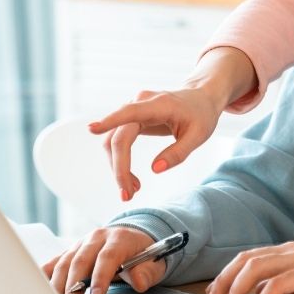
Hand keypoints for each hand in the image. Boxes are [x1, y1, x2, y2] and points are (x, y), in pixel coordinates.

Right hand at [42, 226, 161, 293]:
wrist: (134, 237)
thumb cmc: (143, 254)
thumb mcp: (154, 263)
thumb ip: (147, 272)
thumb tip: (139, 281)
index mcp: (118, 238)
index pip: (107, 257)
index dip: (101, 277)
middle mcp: (97, 238)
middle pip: (81, 261)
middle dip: (74, 287)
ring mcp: (81, 244)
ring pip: (65, 262)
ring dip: (58, 286)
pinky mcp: (71, 252)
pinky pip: (55, 262)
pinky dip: (45, 275)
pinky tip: (39, 289)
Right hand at [91, 87, 224, 200]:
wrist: (201, 98)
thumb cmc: (201, 115)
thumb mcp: (199, 136)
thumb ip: (178, 153)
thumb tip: (155, 169)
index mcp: (159, 105)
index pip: (129, 114)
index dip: (109, 121)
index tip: (92, 129)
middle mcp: (140, 102)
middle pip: (118, 137)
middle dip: (119, 168)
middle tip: (128, 195)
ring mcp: (134, 109)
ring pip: (113, 140)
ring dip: (118, 167)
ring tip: (134, 188)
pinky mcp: (131, 118)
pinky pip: (118, 140)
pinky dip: (121, 160)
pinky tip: (132, 178)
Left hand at [205, 242, 293, 293]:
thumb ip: (283, 280)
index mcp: (286, 250)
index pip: (248, 257)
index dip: (227, 273)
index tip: (215, 290)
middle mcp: (288, 250)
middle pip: (245, 260)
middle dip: (225, 280)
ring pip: (255, 268)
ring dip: (239, 290)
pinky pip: (277, 284)